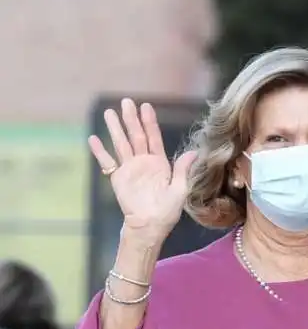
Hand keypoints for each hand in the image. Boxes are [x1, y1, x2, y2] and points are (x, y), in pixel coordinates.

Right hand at [89, 98, 196, 244]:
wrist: (149, 226)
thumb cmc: (167, 211)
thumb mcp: (180, 190)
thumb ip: (183, 170)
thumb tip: (194, 152)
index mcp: (159, 164)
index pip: (153, 138)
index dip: (149, 122)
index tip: (146, 106)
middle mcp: (143, 163)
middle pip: (136, 136)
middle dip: (131, 119)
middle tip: (126, 102)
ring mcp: (129, 169)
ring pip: (121, 144)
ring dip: (115, 129)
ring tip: (109, 112)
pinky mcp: (118, 178)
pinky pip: (107, 162)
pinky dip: (100, 151)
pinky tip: (93, 138)